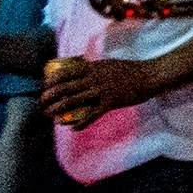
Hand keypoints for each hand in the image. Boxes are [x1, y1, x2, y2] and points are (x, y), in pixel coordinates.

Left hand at [40, 54, 158, 129]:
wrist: (149, 76)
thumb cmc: (130, 71)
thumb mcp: (108, 65)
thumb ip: (93, 69)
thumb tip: (80, 71)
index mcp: (92, 68)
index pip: (65, 73)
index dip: (51, 81)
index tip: (45, 88)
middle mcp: (94, 78)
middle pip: (65, 88)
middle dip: (50, 97)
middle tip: (42, 104)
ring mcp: (101, 90)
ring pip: (74, 101)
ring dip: (59, 110)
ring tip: (51, 116)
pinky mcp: (111, 102)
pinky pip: (92, 114)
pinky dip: (82, 122)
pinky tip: (74, 128)